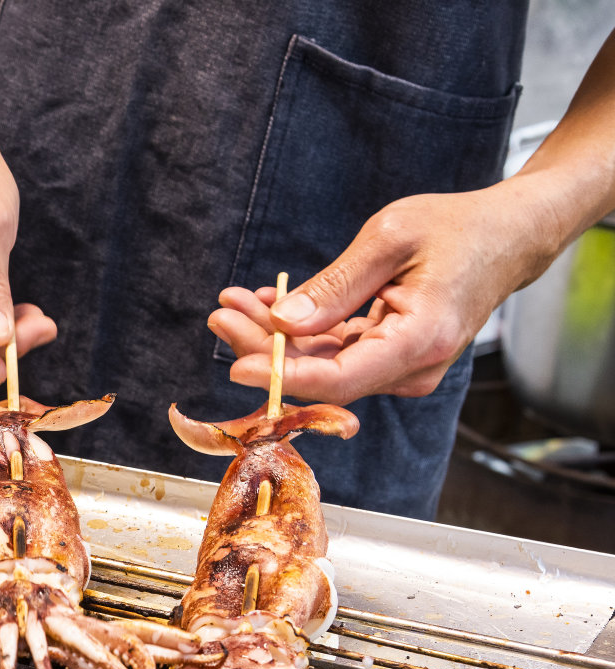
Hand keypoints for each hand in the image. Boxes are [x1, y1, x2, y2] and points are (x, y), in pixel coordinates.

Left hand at [209, 182, 563, 404]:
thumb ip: (335, 285)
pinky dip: (300, 332)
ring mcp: (402, 368)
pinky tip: (269, 305)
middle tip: (223, 312)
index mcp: (421, 340)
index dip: (283, 376)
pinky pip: (336, 354)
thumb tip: (283, 323)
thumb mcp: (390, 237)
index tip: (235, 364)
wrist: (507, 236)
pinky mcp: (390, 359)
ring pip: (323, 366)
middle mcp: (413, 367)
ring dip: (273, 337)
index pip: (340, 378)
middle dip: (263, 347)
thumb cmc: (457, 228)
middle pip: (323, 375)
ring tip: (234, 303)